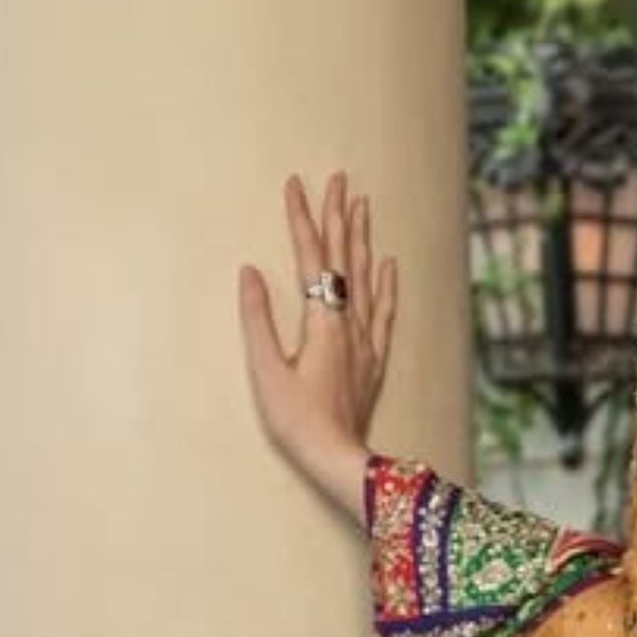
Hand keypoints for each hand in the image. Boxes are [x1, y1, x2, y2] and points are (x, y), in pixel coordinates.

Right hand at [238, 169, 397, 508]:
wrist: (337, 457)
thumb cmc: (297, 420)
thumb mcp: (266, 370)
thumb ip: (258, 319)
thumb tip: (250, 273)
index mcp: (322, 321)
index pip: (311, 257)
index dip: (303, 219)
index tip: (297, 185)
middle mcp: (349, 323)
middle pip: (344, 258)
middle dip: (339, 215)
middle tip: (339, 179)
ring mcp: (365, 339)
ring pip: (365, 276)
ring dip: (361, 238)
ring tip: (363, 205)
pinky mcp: (373, 358)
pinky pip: (383, 310)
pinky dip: (385, 283)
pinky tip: (387, 265)